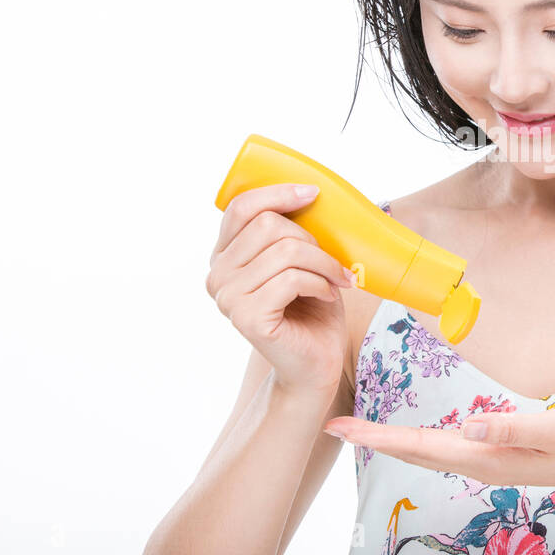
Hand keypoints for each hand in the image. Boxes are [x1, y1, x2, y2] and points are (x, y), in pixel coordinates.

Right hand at [206, 182, 356, 394]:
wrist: (315, 364)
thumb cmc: (312, 310)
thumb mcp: (302, 261)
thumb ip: (292, 231)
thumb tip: (309, 191)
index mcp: (225, 256)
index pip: (240, 208)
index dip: (277, 193)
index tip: (313, 193)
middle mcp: (218, 275)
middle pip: (269, 225)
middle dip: (313, 239)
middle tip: (335, 264)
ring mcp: (228, 297)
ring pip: (286, 251)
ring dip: (323, 263)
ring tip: (337, 280)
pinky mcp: (247, 317)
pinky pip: (291, 279)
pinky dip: (320, 283)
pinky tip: (328, 296)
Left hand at [324, 403, 554, 498]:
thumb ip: (515, 427)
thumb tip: (469, 422)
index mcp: (487, 456)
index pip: (421, 446)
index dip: (379, 437)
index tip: (343, 427)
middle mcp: (479, 461)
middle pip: (414, 452)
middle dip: (372, 439)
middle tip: (333, 426)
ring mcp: (486, 460)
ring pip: (426, 452)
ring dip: (390, 441)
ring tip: (359, 429)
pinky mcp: (495, 453)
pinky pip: (443, 448)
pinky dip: (416, 441)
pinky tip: (408, 436)